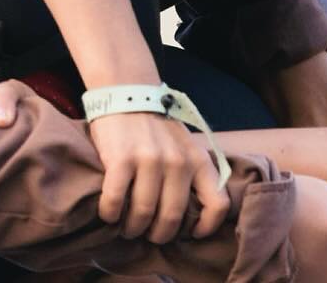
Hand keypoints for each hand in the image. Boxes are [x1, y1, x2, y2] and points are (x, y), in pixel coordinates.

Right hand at [87, 111, 229, 243]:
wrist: (129, 93)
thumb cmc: (157, 127)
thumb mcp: (186, 146)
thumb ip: (191, 174)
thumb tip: (190, 218)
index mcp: (198, 160)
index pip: (217, 204)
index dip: (207, 227)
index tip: (191, 233)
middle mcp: (177, 162)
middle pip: (171, 218)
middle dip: (158, 234)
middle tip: (148, 233)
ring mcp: (149, 160)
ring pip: (143, 215)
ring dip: (132, 228)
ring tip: (128, 226)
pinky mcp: (121, 159)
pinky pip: (116, 201)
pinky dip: (110, 214)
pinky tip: (109, 213)